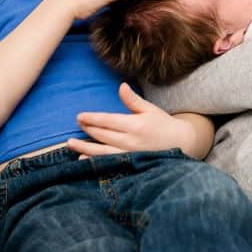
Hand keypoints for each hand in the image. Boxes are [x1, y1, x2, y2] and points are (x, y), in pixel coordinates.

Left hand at [71, 83, 195, 155]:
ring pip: (102, 152)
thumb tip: (121, 86)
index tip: (79, 116)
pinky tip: (83, 159)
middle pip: (102, 135)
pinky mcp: (130, 165)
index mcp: (135, 126)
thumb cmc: (163, 125)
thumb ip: (133, 100)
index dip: (92, 118)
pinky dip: (94, 162)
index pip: (108, 121)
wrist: (181, 145)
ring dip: (84, 147)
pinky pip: (108, 163)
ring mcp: (130, 156)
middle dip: (87, 129)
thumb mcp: (149, 110)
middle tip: (76, 123)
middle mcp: (131, 142)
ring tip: (70, 144)